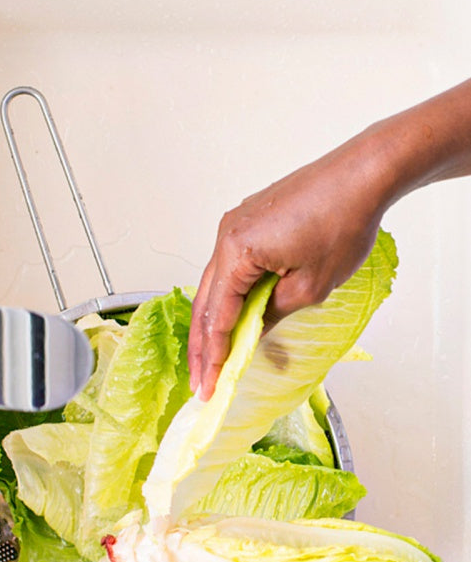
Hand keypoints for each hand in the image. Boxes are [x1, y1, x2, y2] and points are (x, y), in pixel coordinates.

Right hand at [188, 136, 386, 399]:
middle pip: (205, 302)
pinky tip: (231, 317)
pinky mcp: (248, 221)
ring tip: (211, 357)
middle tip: (200, 382)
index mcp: (236, 252)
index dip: (214, 357)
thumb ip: (272, 314)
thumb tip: (251, 333)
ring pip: (214, 284)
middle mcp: (225, 236)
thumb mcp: (310, 286)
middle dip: (202, 347)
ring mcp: (234, 226)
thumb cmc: (342, 224)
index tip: (209, 387)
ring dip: (213, 322)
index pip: (218, 316)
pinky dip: (227, 296)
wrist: (362, 174)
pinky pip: (229, 266)